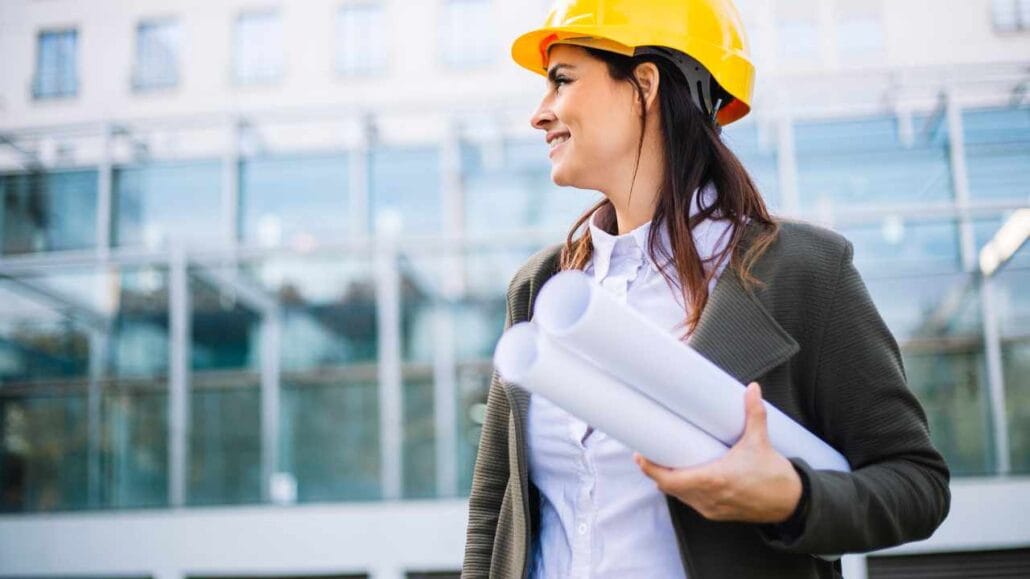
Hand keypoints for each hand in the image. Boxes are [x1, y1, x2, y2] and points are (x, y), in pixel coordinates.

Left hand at [635, 382, 802, 523]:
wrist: (791, 504)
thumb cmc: (774, 476)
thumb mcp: (761, 441)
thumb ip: (754, 413)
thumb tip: (752, 389)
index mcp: (713, 480)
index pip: (669, 479)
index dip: (650, 469)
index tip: (639, 455)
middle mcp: (708, 498)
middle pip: (668, 487)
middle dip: (655, 471)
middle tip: (647, 453)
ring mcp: (711, 508)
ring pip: (679, 496)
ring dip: (669, 481)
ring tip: (661, 461)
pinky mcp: (717, 513)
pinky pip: (691, 502)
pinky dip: (683, 490)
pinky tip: (683, 476)